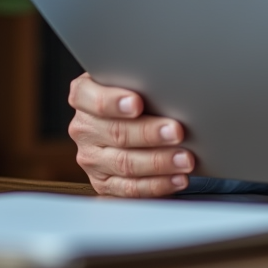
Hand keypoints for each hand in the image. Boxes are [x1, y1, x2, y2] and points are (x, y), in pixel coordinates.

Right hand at [67, 72, 193, 196]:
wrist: (122, 118)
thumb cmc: (132, 93)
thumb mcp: (128, 80)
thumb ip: (138, 82)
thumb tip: (169, 85)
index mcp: (83, 97)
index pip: (92, 99)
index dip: (114, 102)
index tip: (137, 104)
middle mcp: (84, 128)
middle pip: (116, 133)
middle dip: (150, 134)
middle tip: (177, 132)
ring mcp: (91, 158)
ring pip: (125, 164)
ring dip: (159, 162)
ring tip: (184, 159)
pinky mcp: (103, 182)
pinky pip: (130, 188)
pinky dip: (157, 185)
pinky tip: (177, 178)